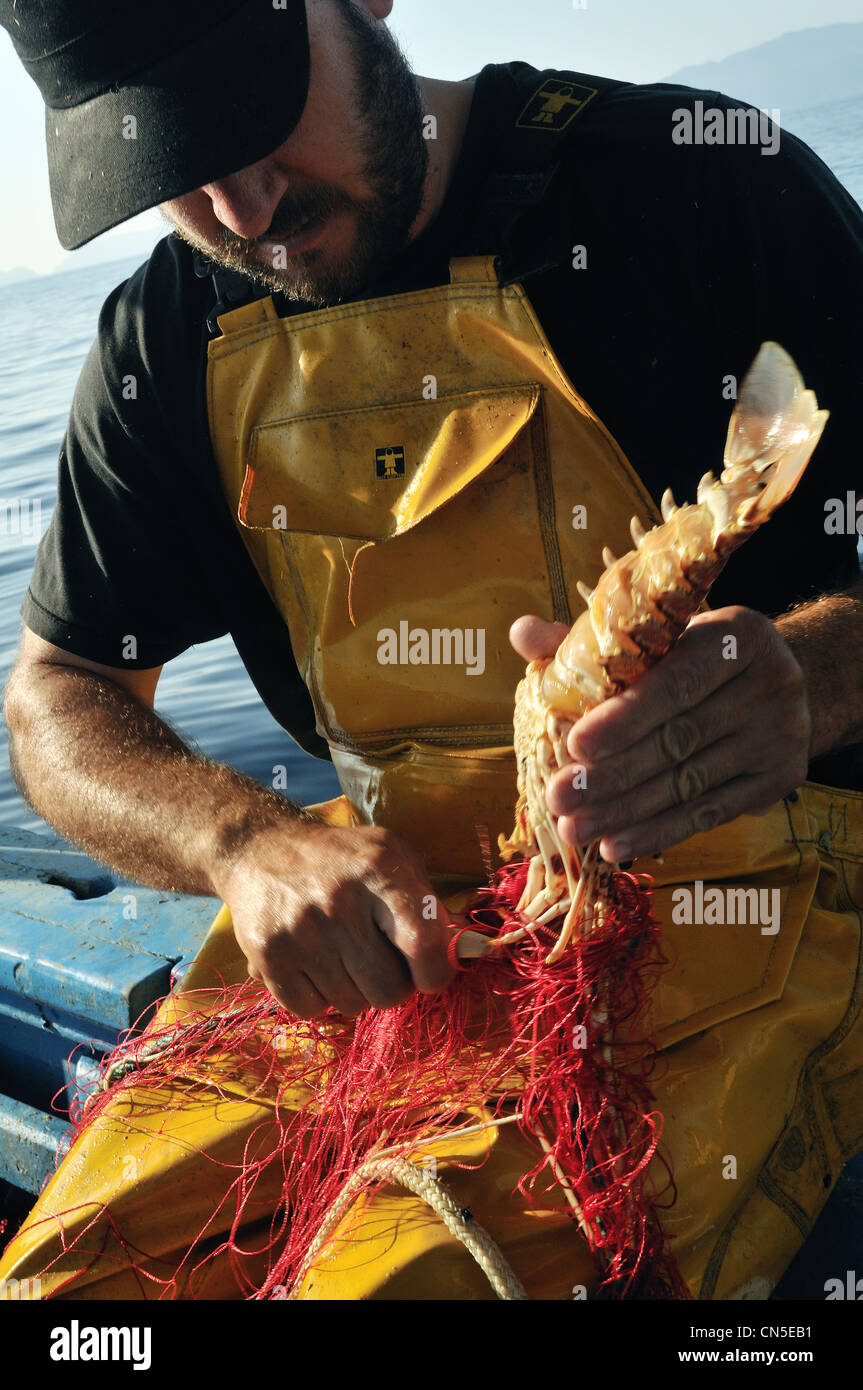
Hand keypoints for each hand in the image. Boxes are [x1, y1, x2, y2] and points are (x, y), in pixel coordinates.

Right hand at [213, 822, 453, 1017]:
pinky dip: (317, 998)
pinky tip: (313, 966)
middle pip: (389, 990)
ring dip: (353, 990)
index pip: (423, 944)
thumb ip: (428, 900)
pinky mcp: (267, 955)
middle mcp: (339, 901)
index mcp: (379, 870)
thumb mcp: (391, 855)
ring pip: (351, 1005)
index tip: (428, 974)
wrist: (258, 848)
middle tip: (378, 961)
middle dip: (391, 985)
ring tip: (340, 955)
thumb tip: (461, 951)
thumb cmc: (340, 857)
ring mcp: (301, 931)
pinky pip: (311, 1011)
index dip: (435, 973)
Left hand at [510, 606, 810, 861]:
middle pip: (681, 739)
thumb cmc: (695, 655)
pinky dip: (659, 832)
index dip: (625, 717)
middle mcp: (772, 682)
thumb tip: (521, 634)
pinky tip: (615, 845)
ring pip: (692, 783)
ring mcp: (781, 734)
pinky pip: (711, 812)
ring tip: (574, 830)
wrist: (785, 680)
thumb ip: (590, 642)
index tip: (575, 746)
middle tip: (559, 798)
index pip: (677, 682)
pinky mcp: (782, 777)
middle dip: (613, 776)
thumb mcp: (656, 636)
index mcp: (737, 635)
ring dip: (626, 812)